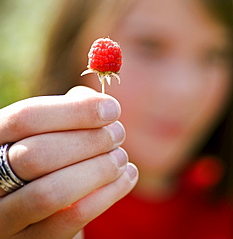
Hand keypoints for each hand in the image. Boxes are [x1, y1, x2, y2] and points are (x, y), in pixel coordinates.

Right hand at [0, 86, 137, 237]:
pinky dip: (106, 196)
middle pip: (36, 155)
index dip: (73, 111)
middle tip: (118, 133)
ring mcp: (4, 217)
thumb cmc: (51, 153)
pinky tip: (127, 177)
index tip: (111, 109)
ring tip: (121, 157)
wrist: (41, 203)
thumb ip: (70, 109)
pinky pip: (69, 222)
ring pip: (50, 193)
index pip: (25, 118)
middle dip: (88, 141)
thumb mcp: (51, 127)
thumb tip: (100, 104)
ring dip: (97, 170)